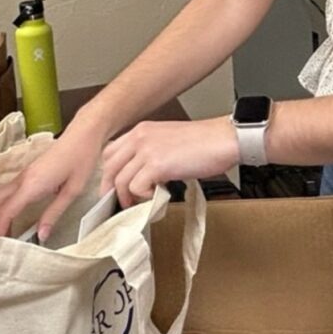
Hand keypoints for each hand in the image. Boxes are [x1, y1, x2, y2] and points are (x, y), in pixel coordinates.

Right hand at [0, 117, 104, 241]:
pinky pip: (8, 190)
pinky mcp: (28, 172)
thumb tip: (41, 235)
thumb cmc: (81, 158)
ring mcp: (24, 174)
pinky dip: (2, 204)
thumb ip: (54, 213)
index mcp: (32, 185)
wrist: (84, 134)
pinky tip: (11, 216)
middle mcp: (23, 179)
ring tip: (0, 232)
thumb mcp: (73, 190)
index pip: (5, 211)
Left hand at [100, 116, 238, 207]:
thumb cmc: (204, 142)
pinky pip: (136, 188)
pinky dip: (143, 198)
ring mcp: (147, 150)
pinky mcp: (157, 165)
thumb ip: (150, 153)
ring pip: (120, 181)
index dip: (109, 174)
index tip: (114, 189)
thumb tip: (140, 176)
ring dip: (128, 198)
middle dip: (112, 190)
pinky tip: (158, 196)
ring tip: (142, 204)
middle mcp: (139, 137)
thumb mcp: (168, 140)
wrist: (223, 140)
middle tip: (122, 203)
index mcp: (141, 130)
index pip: (110, 152)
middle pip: (109, 168)